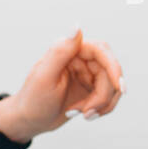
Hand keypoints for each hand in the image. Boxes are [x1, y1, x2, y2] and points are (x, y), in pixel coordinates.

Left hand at [0, 28, 124, 140]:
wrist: (28, 122)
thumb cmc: (32, 100)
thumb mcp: (45, 77)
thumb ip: (61, 51)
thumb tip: (76, 26)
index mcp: (69, 51)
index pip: (101, 51)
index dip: (114, 67)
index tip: (119, 87)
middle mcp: (80, 59)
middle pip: (109, 71)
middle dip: (105, 94)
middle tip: (89, 111)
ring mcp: (86, 74)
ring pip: (111, 86)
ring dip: (102, 104)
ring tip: (84, 115)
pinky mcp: (90, 89)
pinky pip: (108, 97)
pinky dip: (101, 108)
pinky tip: (83, 115)